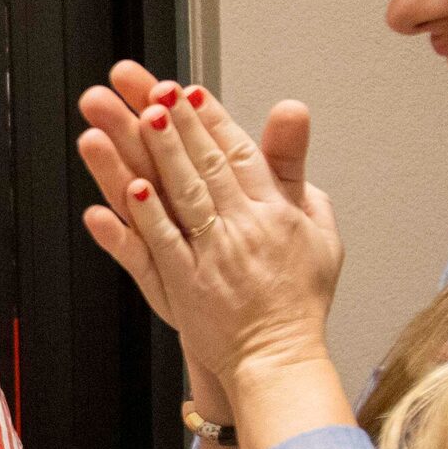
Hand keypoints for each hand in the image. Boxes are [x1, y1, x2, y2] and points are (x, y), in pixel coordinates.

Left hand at [74, 60, 342, 383]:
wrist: (278, 358)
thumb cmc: (297, 296)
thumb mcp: (317, 227)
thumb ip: (294, 170)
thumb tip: (292, 115)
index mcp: (274, 212)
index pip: (240, 154)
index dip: (212, 120)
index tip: (188, 91)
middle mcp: (243, 229)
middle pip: (206, 166)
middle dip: (179, 125)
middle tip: (153, 90)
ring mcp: (213, 257)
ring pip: (183, 197)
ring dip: (161, 156)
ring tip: (138, 121)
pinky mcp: (186, 285)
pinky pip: (163, 244)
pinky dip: (146, 216)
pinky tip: (130, 188)